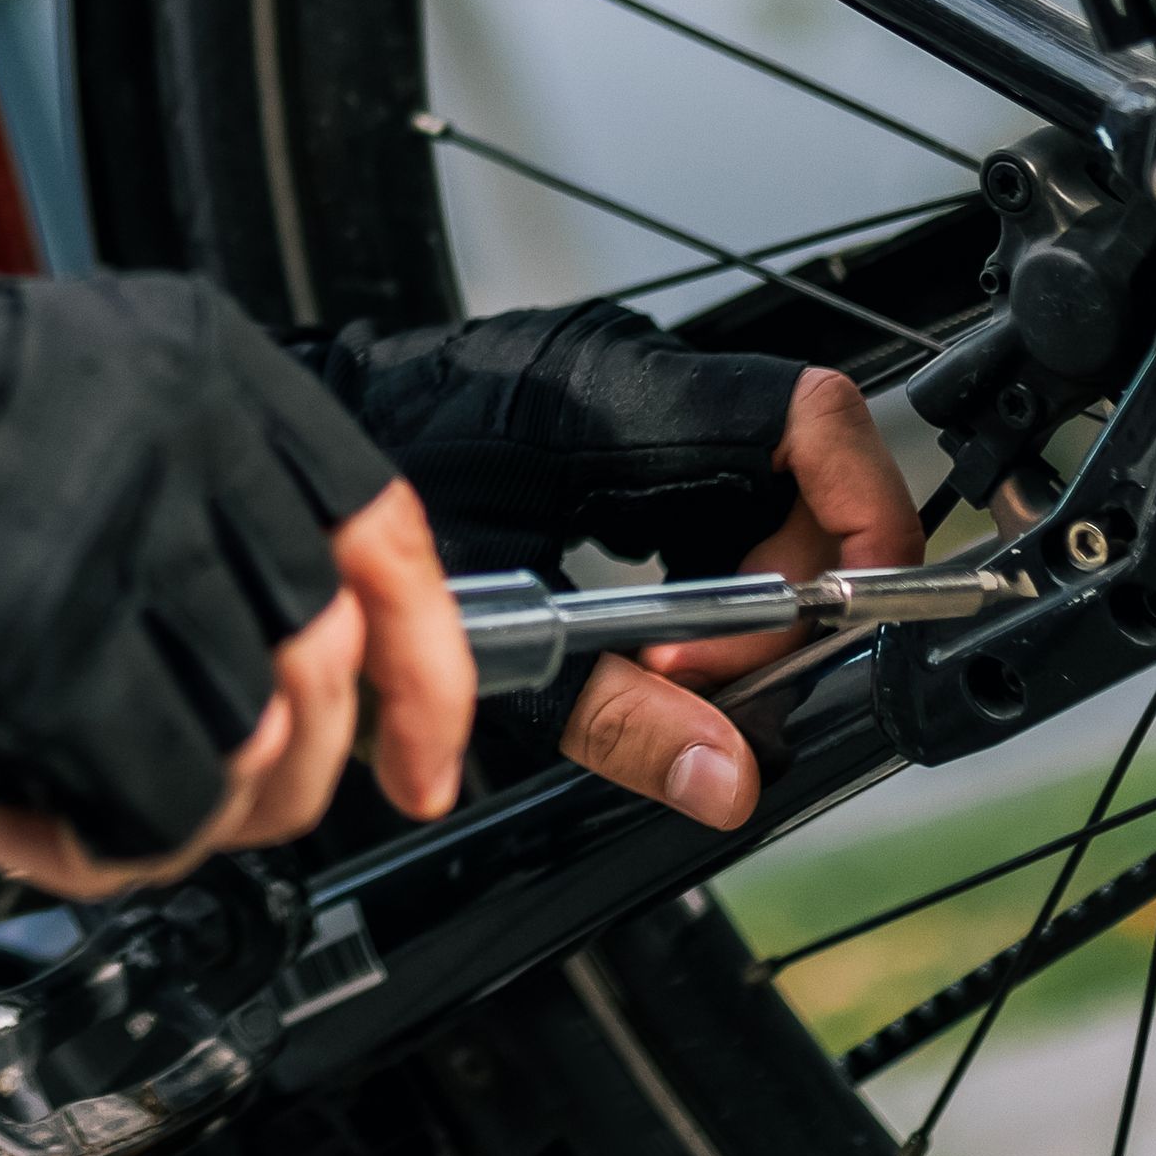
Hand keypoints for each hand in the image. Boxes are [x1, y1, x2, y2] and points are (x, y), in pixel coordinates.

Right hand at [0, 271, 411, 863]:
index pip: (383, 528)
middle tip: (202, 809)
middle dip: (284, 775)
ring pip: (253, 748)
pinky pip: (159, 807)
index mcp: (191, 356)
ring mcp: (116, 543)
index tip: (424, 753)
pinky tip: (25, 830)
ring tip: (80, 810)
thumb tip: (291, 649)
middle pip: (326, 660)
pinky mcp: (47, 655)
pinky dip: (105, 855)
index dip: (427, 668)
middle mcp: (176, 433)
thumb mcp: (44, 403)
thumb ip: (180, 489)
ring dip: (179, 822)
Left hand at [316, 308, 923, 832]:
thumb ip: (610, 710)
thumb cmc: (364, 499)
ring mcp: (632, 401)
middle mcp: (639, 380)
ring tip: (672, 666)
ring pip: (764, 500)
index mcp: (619, 399)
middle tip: (715, 674)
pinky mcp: (616, 432)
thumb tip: (724, 775)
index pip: (808, 414)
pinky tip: (654, 637)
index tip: (853, 609)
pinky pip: (710, 506)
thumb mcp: (491, 626)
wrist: (291, 448)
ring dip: (750, 594)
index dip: (864, 508)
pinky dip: (708, 580)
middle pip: (802, 475)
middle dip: (793, 589)